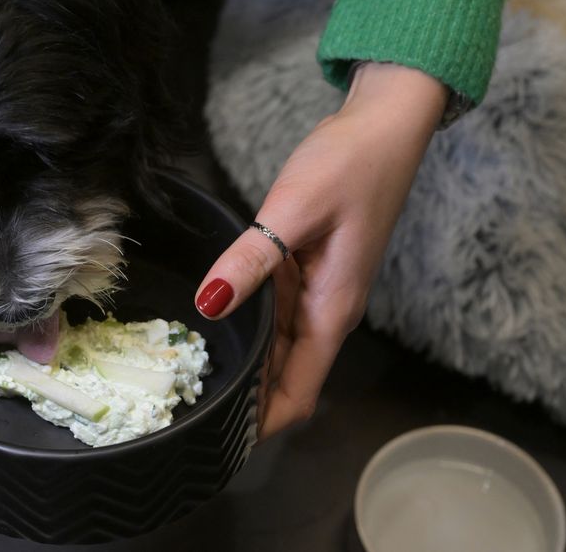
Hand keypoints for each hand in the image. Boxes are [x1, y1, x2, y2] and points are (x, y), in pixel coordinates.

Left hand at [194, 62, 447, 439]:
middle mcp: (326, 311)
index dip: (264, 423)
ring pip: (277, 346)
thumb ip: (253, 258)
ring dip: (244, 363)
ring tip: (188, 372)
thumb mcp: (295, 209)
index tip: (220, 438)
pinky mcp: (307, 270)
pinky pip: (276, 313)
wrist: (381, 127)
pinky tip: (214, 321)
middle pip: (285, 376)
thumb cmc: (349, 165)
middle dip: (243, 397)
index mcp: (332, 310)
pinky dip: (249, 325)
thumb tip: (210, 303)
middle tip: (184, 402)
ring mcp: (318, 292)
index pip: (300, 392)